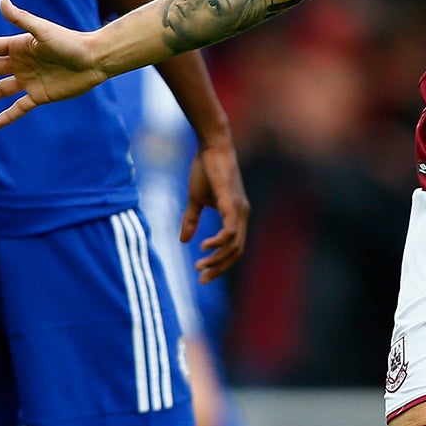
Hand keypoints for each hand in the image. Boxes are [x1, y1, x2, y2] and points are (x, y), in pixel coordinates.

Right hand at [0, 0, 107, 128]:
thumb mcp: (42, 31)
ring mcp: (29, 80)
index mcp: (19, 46)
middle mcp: (21, 63)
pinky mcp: (39, 95)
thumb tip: (2, 1)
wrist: (93, 60)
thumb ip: (21, 20)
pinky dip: (6, 116)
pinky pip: (18, 107)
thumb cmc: (70, 42)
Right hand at [184, 137, 249, 283]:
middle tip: (201, 278)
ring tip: (200, 265)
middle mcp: (242, 214)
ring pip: (234, 244)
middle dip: (219, 268)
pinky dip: (219, 242)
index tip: (203, 274)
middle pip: (236, 251)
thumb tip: (183, 240)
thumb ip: (191, 220)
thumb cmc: (206, 170)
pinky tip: (204, 247)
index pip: (234, 248)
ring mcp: (239, 209)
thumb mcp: (195, 200)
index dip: (221, 264)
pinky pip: (230, 229)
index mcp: (236, 216)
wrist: (211, 146)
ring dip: (218, 259)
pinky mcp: (231, 201)